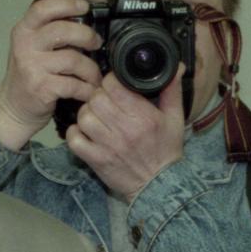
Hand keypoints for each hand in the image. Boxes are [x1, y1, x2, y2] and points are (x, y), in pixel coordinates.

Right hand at [0, 0, 102, 149]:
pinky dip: (86, 89)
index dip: (66, 4)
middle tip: (96, 43)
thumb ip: (51, 32)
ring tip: (95, 76)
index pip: (43, 8)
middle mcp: (25, 46)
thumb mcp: (32, 47)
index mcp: (24, 31)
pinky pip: (73, 84)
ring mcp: (32, 67)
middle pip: (63, 30)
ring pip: (73, 59)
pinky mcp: (41, 88)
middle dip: (87, 36)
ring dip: (91, 69)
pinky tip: (89, 91)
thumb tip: (84, 20)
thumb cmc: (29, 76)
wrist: (13, 108)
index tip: (84, 6)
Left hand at [65, 70, 185, 201]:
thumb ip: (172, 90)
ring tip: (96, 116)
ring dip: (87, 113)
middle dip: (99, 96)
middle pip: (96, 98)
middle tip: (105, 101)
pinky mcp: (96, 160)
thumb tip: (176, 65)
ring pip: (84, 116)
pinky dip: (75, 133)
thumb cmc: (166, 150)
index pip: (114, 86)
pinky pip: (74, 139)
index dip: (111, 81)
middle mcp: (124, 129)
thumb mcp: (175, 118)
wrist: (159, 186)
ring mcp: (108, 146)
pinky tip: (85, 132)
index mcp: (143, 116)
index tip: (115, 85)